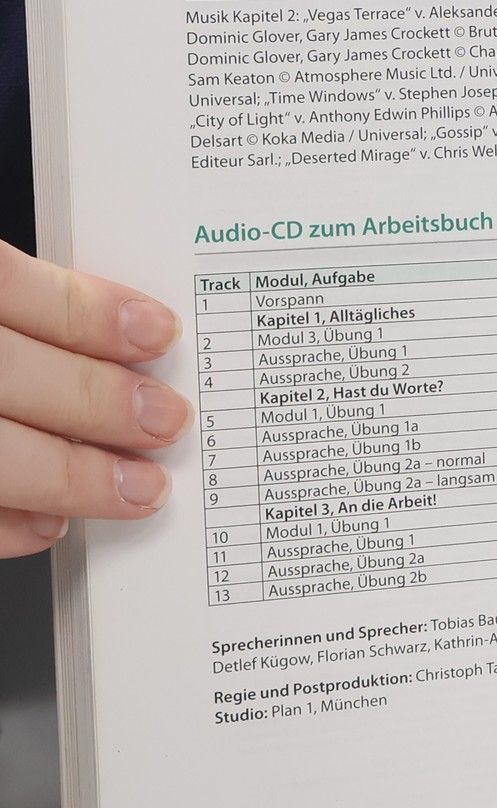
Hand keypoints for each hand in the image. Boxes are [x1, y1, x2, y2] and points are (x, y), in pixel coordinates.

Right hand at [0, 244, 187, 558]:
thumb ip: (25, 307)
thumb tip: (120, 334)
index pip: (4, 284)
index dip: (86, 312)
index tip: (158, 332)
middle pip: (2, 373)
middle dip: (95, 400)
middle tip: (169, 420)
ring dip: (67, 475)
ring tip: (140, 488)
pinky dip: (5, 524)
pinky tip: (50, 524)